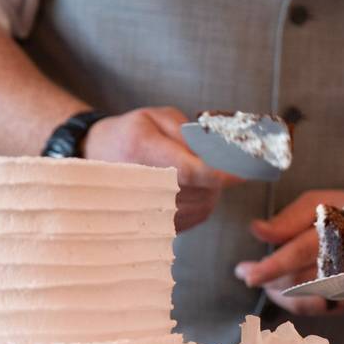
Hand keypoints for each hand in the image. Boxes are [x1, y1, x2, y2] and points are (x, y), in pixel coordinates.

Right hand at [83, 107, 239, 231]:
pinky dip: (202, 196)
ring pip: (207, 200)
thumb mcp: (154, 118)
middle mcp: (148, 186)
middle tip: (207, 156)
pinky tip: (184, 185)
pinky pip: (201, 211)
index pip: (194, 171)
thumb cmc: (127, 135)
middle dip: (219, 171)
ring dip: (210, 185)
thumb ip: (189, 133)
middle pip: (206, 187)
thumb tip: (220, 153)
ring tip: (185, 169)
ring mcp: (154, 210)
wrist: (93, 161)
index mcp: (145, 152)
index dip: (224, 172)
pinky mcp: (163, 225)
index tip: (249, 169)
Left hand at [234, 189, 343, 315]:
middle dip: (268, 281)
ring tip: (263, 283)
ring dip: (279, 295)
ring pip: (307, 301)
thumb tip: (256, 230)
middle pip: (298, 282)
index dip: (270, 267)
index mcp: (337, 234)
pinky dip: (297, 303)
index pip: (297, 253)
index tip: (244, 272)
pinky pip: (319, 309)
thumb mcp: (318, 203)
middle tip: (246, 273)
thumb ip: (288, 219)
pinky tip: (284, 293)